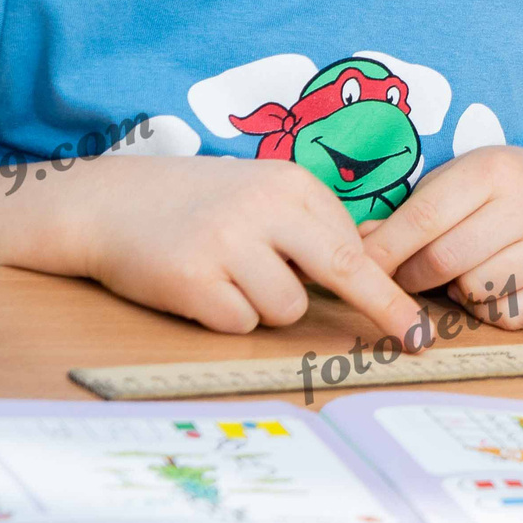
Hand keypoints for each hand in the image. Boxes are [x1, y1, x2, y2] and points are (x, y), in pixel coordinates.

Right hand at [47, 157, 426, 344]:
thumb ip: (312, 224)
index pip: (354, 243)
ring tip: (228, 276)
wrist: (107, 203)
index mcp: (291, 183)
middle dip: (382, 308)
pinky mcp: (193, 279)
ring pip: (287, 309)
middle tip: (414, 340)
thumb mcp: (260, 192)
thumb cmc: (196, 203)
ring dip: (265, 307)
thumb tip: (377, 258)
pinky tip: (200, 288)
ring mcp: (228, 242)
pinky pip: (239, 323)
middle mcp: (265, 207)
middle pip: (344, 269)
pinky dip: (225, 317)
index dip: (383, 286)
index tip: (415, 322)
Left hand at [358, 146, 522, 330]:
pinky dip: (490, 310)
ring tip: (468, 271)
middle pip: (443, 260)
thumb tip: (358, 247)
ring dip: (458, 292)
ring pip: (474, 292)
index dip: (385, 250)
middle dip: (412, 277)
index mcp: (494, 170)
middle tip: (409, 276)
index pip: (423, 218)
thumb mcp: (459, 182)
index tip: (358, 270)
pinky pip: (506, 317)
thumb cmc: (503, 193)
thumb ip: (410, 213)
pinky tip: (498, 286)